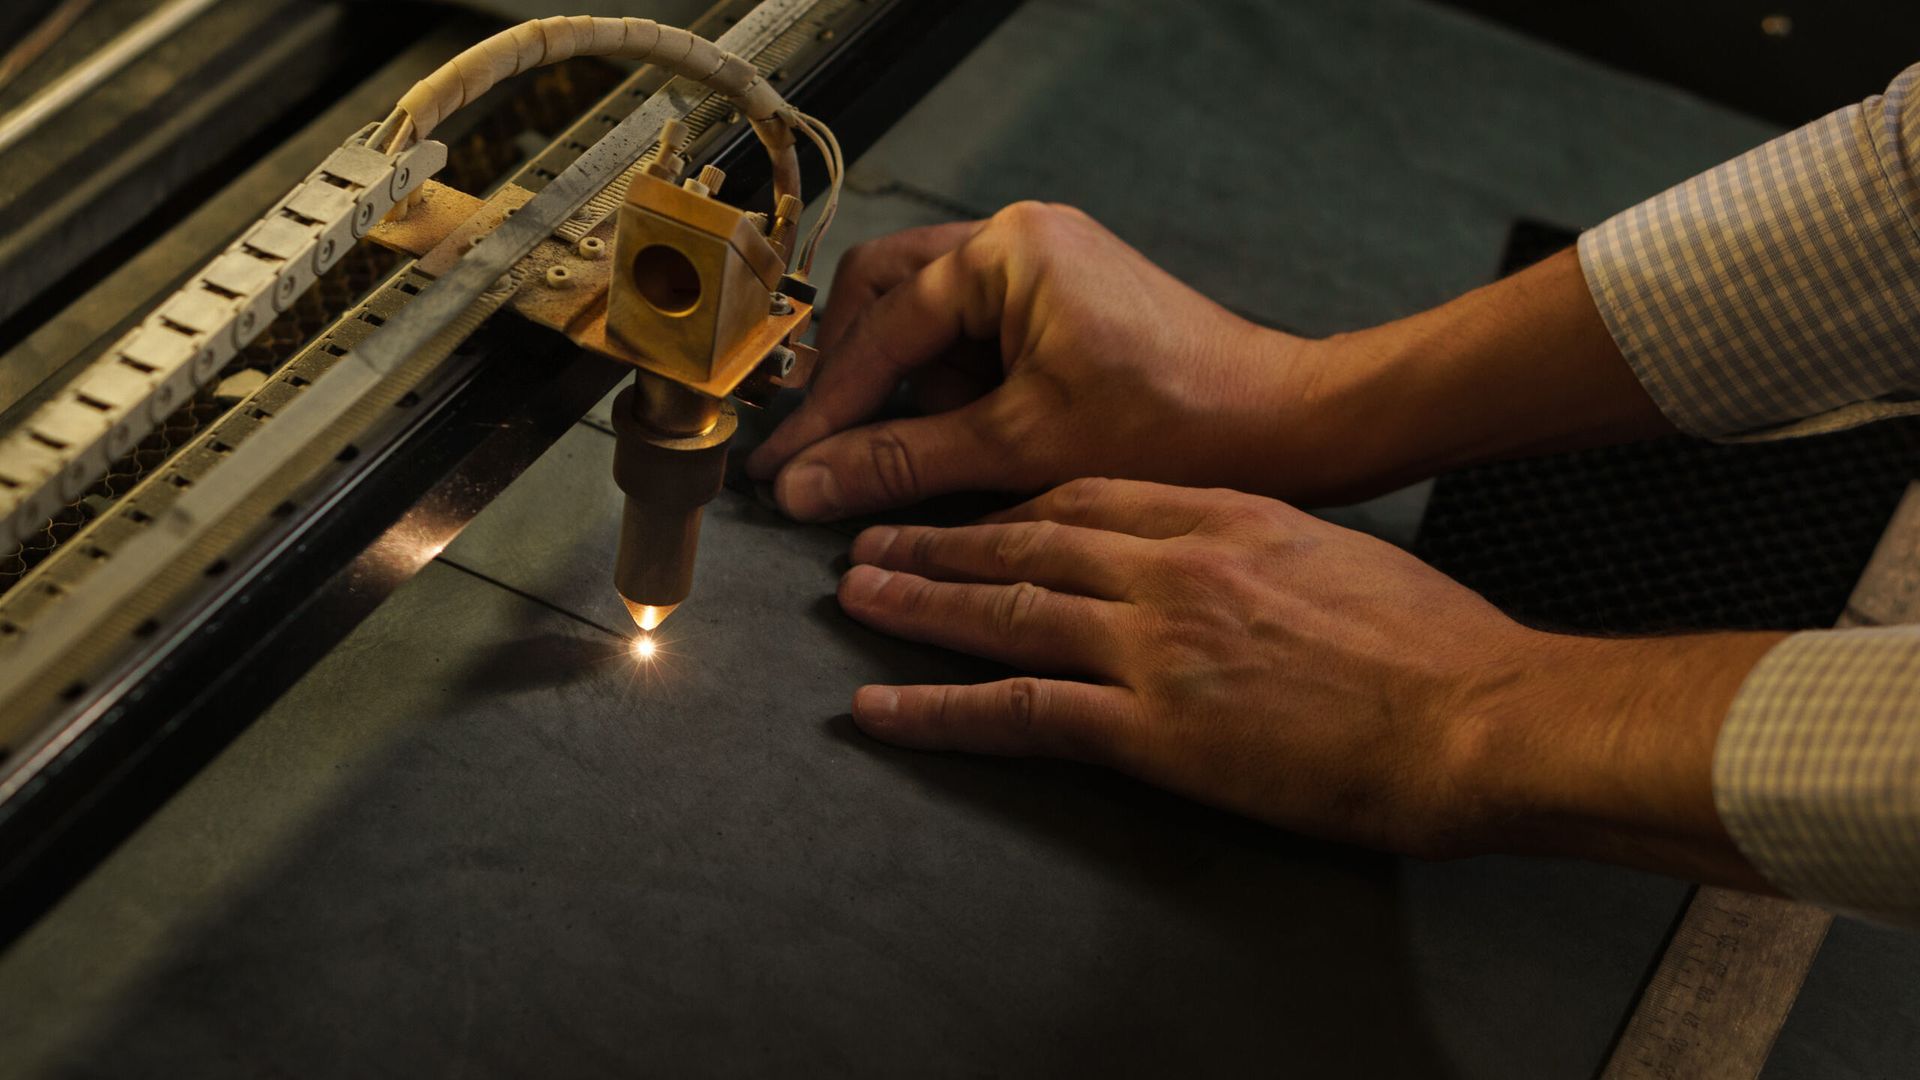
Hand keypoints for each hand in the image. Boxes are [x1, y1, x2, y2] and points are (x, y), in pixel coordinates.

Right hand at [746, 203, 1305, 520]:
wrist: (1285, 427)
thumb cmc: (1177, 424)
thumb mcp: (1019, 448)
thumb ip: (901, 461)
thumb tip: (804, 484)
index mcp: (1008, 248)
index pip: (881, 329)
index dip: (826, 408)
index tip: (781, 467)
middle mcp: (1022, 236)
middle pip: (888, 297)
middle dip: (859, 379)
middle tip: (832, 450)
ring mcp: (1047, 264)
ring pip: (930, 318)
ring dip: (913, 387)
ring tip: (933, 450)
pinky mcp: (1067, 301)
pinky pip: (978, 335)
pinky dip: (961, 389)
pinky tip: (978, 440)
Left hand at [835, 477, 1784, 879]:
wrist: (1474, 712)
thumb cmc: (1431, 644)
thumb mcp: (1336, 558)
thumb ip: (1260, 546)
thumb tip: (1224, 557)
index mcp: (1217, 515)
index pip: (1086, 495)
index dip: (1013, 503)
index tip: (970, 507)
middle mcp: (1169, 565)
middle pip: (1026, 539)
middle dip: (941, 538)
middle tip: (872, 536)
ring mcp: (1152, 643)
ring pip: (1005, 611)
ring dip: (918, 603)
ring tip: (854, 598)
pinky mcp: (1151, 725)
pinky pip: (1021, 712)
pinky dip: (941, 710)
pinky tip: (883, 708)